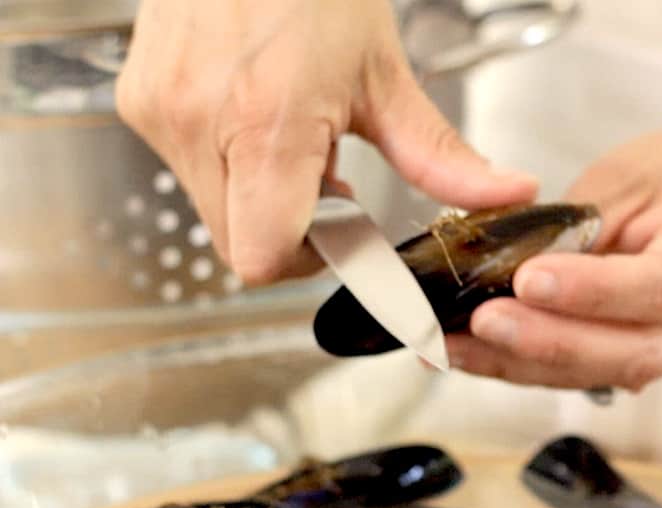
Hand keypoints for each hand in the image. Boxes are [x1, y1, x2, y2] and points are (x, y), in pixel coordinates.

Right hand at [116, 0, 537, 283]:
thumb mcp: (385, 76)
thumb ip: (440, 155)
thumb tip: (506, 195)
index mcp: (265, 124)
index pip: (264, 256)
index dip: (309, 261)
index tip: (345, 235)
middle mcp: (198, 124)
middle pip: (239, 242)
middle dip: (291, 227)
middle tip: (330, 177)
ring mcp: (160, 112)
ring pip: (213, 209)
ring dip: (261, 194)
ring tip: (295, 132)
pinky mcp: (139, 101)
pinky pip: (186, 168)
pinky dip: (229, 161)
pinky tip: (259, 113)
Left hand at [446, 126, 661, 390]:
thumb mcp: (635, 172)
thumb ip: (578, 225)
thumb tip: (506, 266)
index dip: (595, 292)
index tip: (528, 281)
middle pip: (637, 350)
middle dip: (550, 344)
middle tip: (480, 323)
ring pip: (612, 373)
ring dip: (529, 366)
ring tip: (459, 347)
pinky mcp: (657, 356)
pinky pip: (597, 371)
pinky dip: (535, 367)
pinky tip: (481, 355)